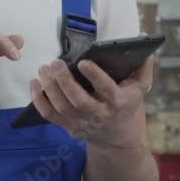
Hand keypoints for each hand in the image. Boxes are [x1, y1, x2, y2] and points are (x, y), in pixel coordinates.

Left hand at [30, 56, 153, 148]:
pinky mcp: (68, 126)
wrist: (117, 138)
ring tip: (44, 68)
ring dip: (50, 87)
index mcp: (118, 103)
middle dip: (65, 81)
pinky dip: (39, 100)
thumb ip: (143, 66)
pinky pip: (49, 115)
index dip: (95, 76)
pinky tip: (35, 83)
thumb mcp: (140, 87)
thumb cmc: (127, 104)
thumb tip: (144, 42)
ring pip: (62, 107)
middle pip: (79, 101)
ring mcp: (82, 123)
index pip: (107, 90)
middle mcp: (99, 115)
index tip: (83, 62)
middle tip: (54, 62)